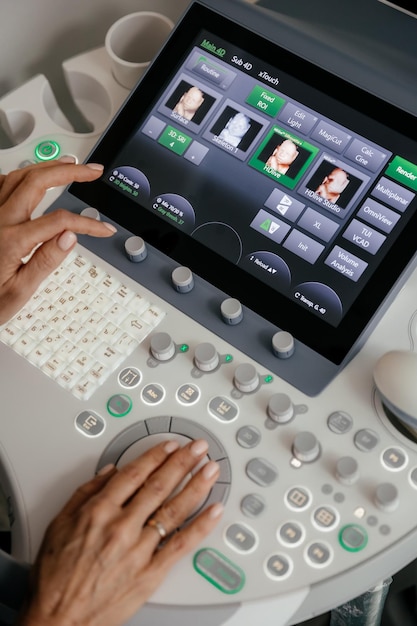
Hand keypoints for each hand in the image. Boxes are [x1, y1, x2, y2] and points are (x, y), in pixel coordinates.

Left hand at [0, 160, 115, 323]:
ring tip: (70, 165)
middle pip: (38, 182)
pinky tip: (34, 175)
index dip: (87, 223)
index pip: (60, 221)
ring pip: (19, 176)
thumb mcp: (20, 291)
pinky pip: (1, 184)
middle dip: (70, 172)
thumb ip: (45, 261)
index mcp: (11, 241)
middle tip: (93, 172)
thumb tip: (70, 237)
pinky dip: (22, 175)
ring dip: (47, 167)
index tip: (103, 229)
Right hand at [19, 439, 222, 625]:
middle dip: (183, 462)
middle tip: (198, 448)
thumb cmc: (56, 577)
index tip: (170, 445)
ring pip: (175, 509)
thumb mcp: (59, 524)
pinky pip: (181, 544)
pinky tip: (214, 510)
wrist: (59, 620)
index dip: (157, 455)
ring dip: (197, 485)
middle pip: (160, 485)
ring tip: (211, 469)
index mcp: (99, 511)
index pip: (136, 473)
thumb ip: (86, 492)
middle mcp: (122, 526)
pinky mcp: (151, 573)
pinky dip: (201, 525)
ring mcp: (139, 550)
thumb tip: (109, 472)